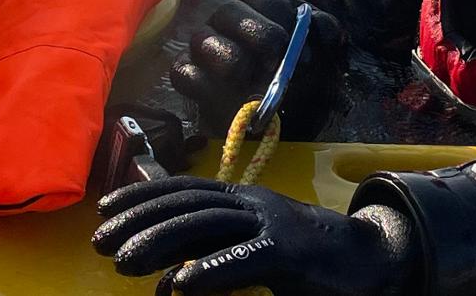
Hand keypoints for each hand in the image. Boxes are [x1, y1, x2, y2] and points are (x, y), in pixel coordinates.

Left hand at [92, 177, 416, 295]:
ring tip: (123, 263)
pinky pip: (243, 260)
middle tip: (100, 244)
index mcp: (244, 199)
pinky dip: (209, 272)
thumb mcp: (255, 250)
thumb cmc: (311, 263)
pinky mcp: (291, 254)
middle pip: (186, 204)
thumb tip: (168, 278)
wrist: (375, 261)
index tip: (104, 210)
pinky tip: (179, 286)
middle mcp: (254, 203)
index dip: (141, 196)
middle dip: (138, 221)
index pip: (183, 189)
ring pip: (205, 225)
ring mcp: (273, 224)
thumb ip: (214, 258)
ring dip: (159, 243)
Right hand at [170, 0, 344, 135]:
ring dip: (231, 62)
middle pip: (230, 12)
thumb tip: (331, 36)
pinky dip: (206, 88)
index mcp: (261, 6)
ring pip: (203, 40)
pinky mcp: (186, 72)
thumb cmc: (301, 80)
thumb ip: (327, 38)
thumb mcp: (322, 57)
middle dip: (259, 38)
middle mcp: (228, 18)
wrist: (285, 120)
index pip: (268, 2)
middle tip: (277, 65)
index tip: (305, 58)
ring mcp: (203, 44)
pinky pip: (184, 72)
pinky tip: (232, 103)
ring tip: (254, 89)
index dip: (286, 26)